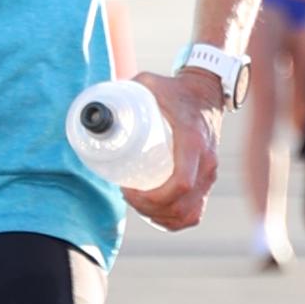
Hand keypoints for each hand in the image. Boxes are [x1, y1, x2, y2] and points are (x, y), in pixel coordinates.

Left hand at [127, 78, 219, 231]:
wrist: (206, 93)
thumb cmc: (175, 90)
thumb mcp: (150, 83)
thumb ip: (122, 91)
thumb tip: (94, 109)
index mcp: (193, 142)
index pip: (181, 183)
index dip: (151, 197)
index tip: (127, 188)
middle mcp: (206, 163)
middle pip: (180, 205)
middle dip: (149, 209)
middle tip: (127, 195)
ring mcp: (209, 174)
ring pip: (188, 214)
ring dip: (160, 217)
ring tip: (139, 203)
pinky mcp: (208, 181)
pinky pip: (195, 212)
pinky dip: (174, 219)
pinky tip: (155, 211)